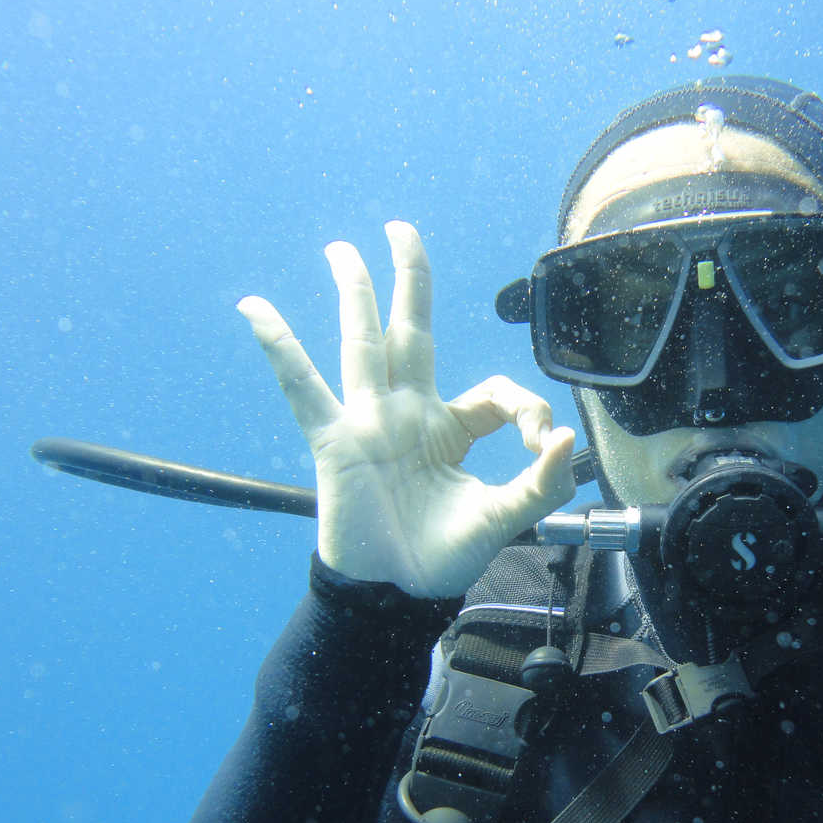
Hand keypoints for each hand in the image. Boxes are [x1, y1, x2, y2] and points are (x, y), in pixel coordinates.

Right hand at [237, 221, 574, 596]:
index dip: (526, 410)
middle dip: (407, 278)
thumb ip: (542, 482)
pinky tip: (256, 309)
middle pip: (409, 330)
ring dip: (353, 294)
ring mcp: (368, 422)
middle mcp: (406, 413)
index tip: (543, 448)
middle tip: (400, 227)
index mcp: (450, 428)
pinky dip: (281, 349)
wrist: (396, 595)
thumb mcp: (506, 518)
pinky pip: (304, 388)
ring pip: (361, 343)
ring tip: (342, 249)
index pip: (493, 393)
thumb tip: (567, 438)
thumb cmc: (444, 557)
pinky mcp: (336, 443)